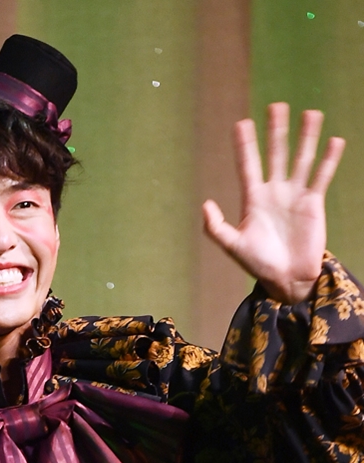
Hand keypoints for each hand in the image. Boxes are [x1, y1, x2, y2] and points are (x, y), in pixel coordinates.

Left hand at [202, 102, 345, 303]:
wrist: (287, 279)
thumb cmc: (259, 264)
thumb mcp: (234, 246)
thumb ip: (217, 228)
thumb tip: (206, 204)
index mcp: (253, 199)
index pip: (247, 165)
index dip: (245, 145)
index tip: (241, 123)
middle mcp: (275, 191)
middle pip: (275, 154)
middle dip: (275, 131)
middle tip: (275, 106)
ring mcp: (295, 195)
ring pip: (300, 159)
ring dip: (305, 137)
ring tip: (310, 113)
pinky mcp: (314, 203)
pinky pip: (321, 176)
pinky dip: (328, 159)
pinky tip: (334, 141)